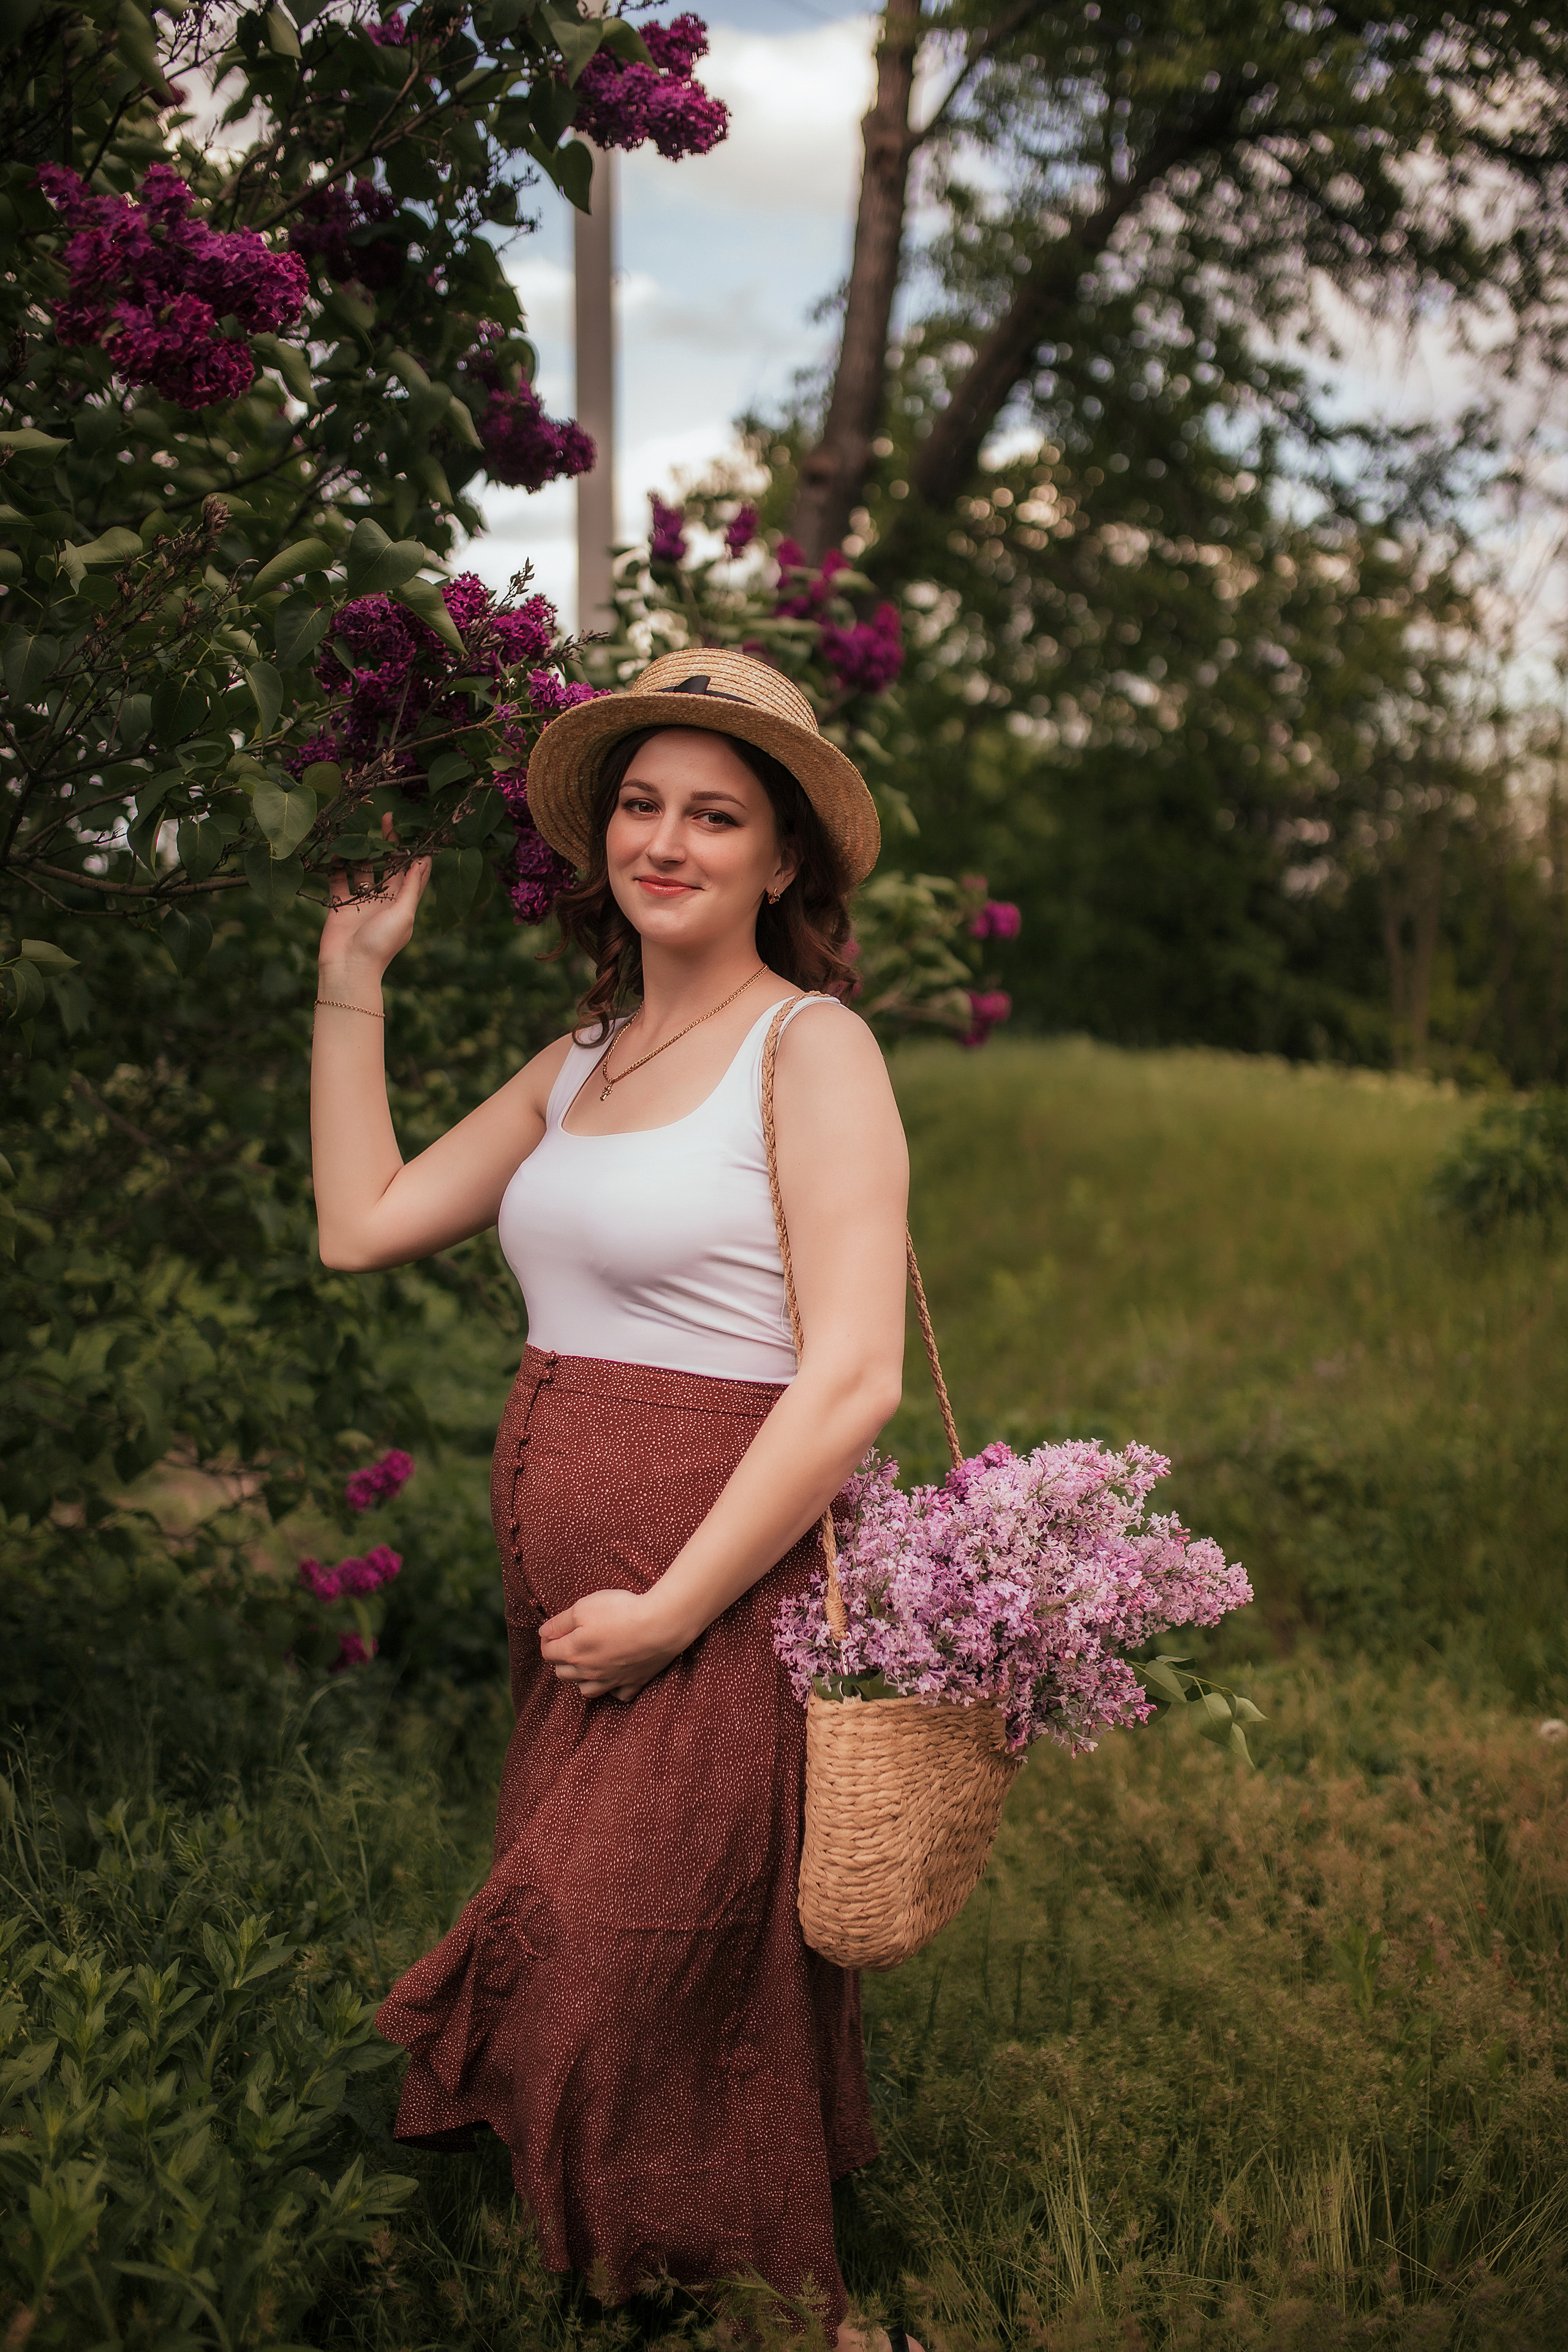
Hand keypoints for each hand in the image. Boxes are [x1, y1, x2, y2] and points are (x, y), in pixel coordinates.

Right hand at [318, 812, 429, 978]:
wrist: (348, 967)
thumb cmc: (380, 944)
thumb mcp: (403, 914)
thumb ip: (411, 887)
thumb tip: (423, 861)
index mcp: (403, 903)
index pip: (413, 872)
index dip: (416, 852)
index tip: (418, 829)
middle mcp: (383, 900)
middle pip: (388, 865)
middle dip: (389, 843)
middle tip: (388, 818)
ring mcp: (361, 901)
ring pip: (362, 869)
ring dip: (362, 851)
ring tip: (361, 828)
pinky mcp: (340, 903)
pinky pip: (338, 878)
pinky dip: (336, 863)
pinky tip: (336, 847)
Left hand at [538, 1587, 690, 1701]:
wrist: (660, 1625)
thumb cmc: (620, 1612)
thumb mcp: (583, 1607)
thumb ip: (560, 1622)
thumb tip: (543, 1632)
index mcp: (574, 1653)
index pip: (549, 1653)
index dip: (547, 1640)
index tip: (552, 1630)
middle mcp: (589, 1672)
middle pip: (564, 1673)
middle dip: (561, 1659)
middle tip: (568, 1643)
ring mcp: (612, 1680)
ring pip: (586, 1689)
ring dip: (581, 1678)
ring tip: (585, 1664)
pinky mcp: (634, 1682)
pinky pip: (617, 1694)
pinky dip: (612, 1689)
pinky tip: (614, 1677)